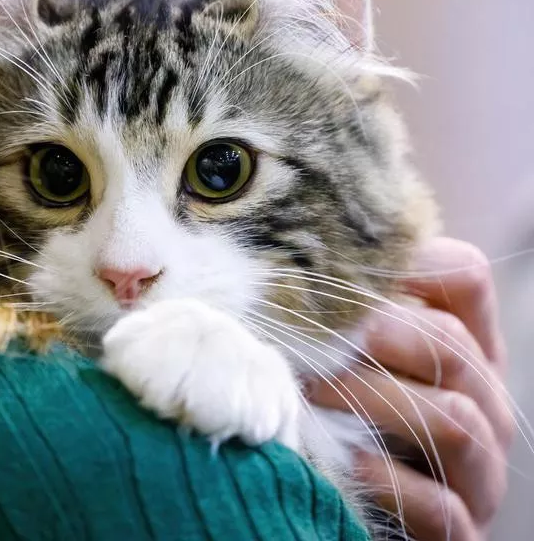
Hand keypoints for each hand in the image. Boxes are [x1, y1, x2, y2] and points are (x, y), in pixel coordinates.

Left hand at [310, 237, 512, 539]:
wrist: (366, 514)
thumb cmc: (349, 420)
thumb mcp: (352, 360)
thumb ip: (343, 318)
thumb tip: (290, 267)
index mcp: (464, 347)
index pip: (463, 275)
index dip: (408, 260)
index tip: (339, 268)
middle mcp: (484, 400)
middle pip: (452, 343)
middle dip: (377, 333)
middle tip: (311, 335)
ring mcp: (480, 468)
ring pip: (454, 418)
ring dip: (376, 399)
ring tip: (313, 393)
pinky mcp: (461, 530)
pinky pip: (442, 504)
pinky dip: (392, 480)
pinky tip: (348, 462)